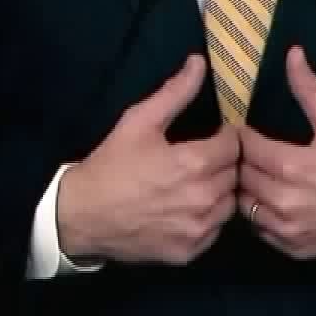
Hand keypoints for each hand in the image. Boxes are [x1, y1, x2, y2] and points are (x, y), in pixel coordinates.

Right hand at [57, 55, 239, 265]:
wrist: (80, 216)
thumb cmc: (111, 164)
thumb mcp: (139, 121)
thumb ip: (175, 92)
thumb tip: (200, 62)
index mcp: (195, 164)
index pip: (234, 145)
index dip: (224, 137)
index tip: (210, 137)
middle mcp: (203, 199)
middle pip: (234, 175)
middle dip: (222, 164)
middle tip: (200, 160)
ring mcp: (197, 230)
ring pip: (228, 205)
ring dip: (218, 192)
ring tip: (195, 185)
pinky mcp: (189, 253)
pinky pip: (214, 232)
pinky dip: (206, 220)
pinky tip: (186, 210)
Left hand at [238, 47, 315, 260]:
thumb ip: (310, 89)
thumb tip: (292, 54)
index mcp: (292, 166)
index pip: (245, 146)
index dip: (242, 135)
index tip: (246, 130)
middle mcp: (283, 201)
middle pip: (240, 175)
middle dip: (242, 160)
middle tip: (251, 152)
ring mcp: (286, 230)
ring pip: (244, 205)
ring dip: (247, 189)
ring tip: (259, 176)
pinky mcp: (291, 249)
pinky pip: (258, 230)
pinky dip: (260, 215)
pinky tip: (271, 201)